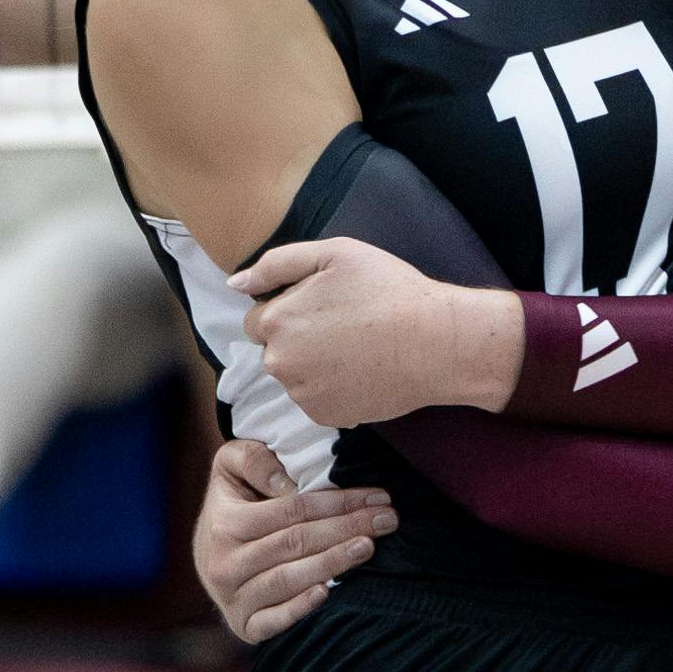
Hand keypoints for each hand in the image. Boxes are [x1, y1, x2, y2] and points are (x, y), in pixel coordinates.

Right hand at [190, 436, 393, 641]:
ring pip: (289, 579)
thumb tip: (287, 484)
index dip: (338, 503)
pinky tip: (327, 593)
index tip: (377, 497)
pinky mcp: (244, 626)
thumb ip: (252, 460)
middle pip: (296, 543)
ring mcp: (233, 598)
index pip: (292, 511)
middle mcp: (225, 563)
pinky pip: (272, 621)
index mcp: (225, 524)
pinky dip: (299, 609)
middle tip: (388, 520)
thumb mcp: (229, 469)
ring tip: (369, 547)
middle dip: (346, 529)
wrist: (206, 558)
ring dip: (334, 563)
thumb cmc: (231, 506)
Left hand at [233, 234, 523, 425]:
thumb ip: (276, 264)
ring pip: (296, 376)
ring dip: (314, 365)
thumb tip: (235, 284)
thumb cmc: (388, 290)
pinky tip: (362, 371)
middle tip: (344, 326)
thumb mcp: (334, 254)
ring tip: (357, 348)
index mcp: (275, 321)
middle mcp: (279, 363)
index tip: (323, 307)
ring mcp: (302, 395)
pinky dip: (333, 388)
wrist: (436, 343)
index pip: (257, 320)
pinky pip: (316, 399)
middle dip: (298, 339)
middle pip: (274, 351)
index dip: (288, 310)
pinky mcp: (326, 417)